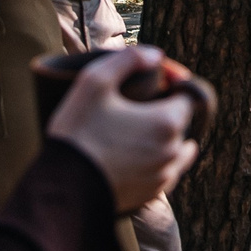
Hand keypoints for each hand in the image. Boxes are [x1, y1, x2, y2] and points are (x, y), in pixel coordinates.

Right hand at [45, 45, 199, 211]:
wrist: (63, 188)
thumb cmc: (78, 131)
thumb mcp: (95, 81)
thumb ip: (128, 59)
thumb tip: (154, 56)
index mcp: (166, 122)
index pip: (188, 96)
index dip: (172, 84)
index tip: (153, 81)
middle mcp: (172, 151)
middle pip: (181, 123)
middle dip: (165, 111)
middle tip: (135, 106)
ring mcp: (163, 176)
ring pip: (176, 150)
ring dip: (163, 138)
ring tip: (135, 131)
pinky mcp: (150, 195)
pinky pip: (163, 173)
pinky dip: (155, 161)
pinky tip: (134, 155)